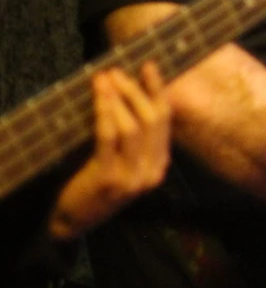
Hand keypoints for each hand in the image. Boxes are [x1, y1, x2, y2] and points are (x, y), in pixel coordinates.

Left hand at [48, 63, 170, 239]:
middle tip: (118, 72)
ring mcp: (133, 177)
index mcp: (160, 165)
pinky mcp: (110, 179)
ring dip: (118, 99)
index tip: (148, 66)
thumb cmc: (97, 185)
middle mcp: (152, 172)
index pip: (165, 120)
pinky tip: (99, 98)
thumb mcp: (125, 163)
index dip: (157, 90)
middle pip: (152, 120)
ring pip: (133, 127)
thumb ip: (135, 140)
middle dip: (135, 90)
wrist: (77, 220)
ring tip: (105, 80)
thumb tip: (130, 93)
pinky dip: (105, 113)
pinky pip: (110, 138)